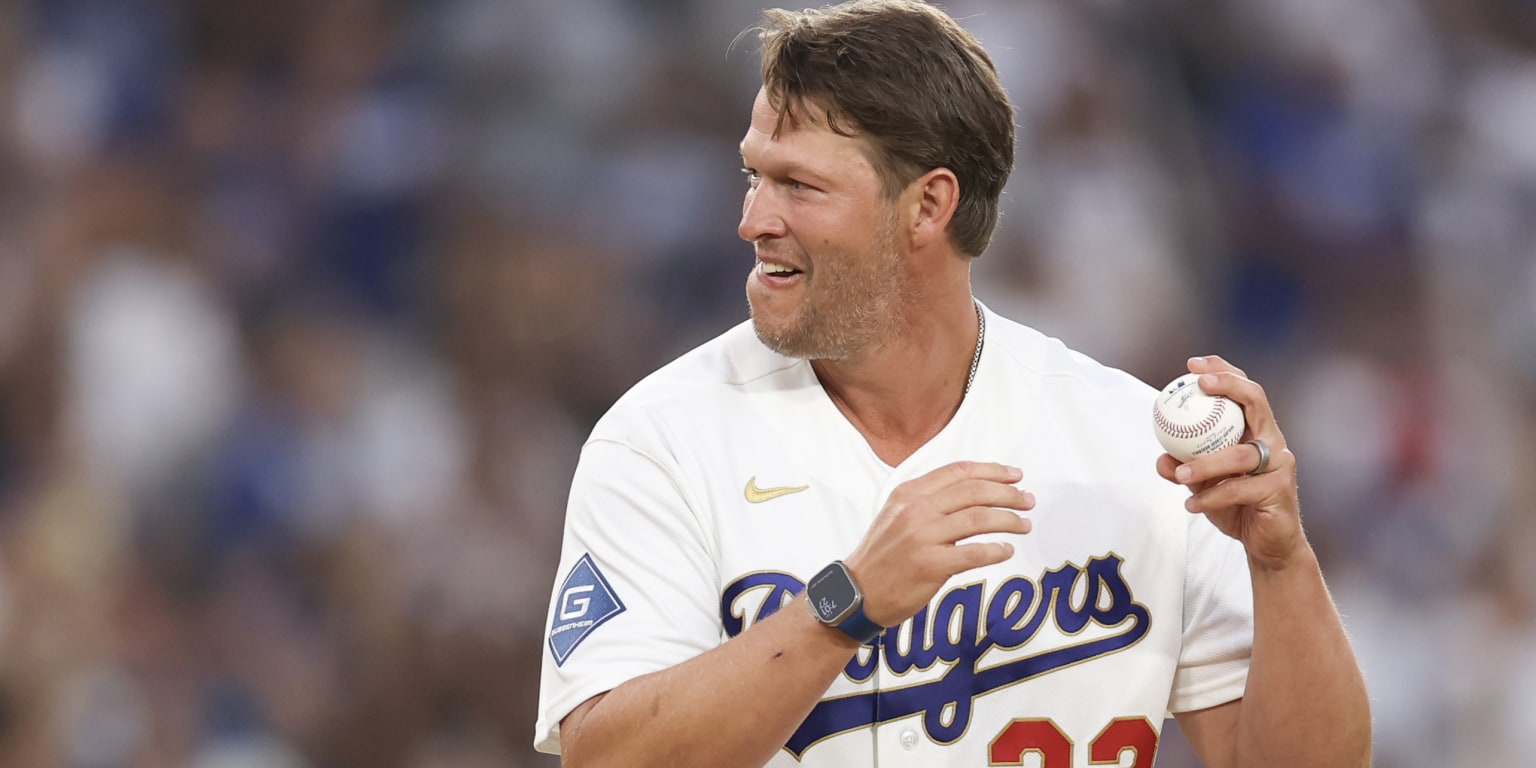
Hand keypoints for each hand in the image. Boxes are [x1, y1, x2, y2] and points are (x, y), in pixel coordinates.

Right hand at [843, 461, 1033, 627]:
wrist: (856, 593)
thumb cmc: (880, 557)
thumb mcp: (895, 515)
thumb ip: (927, 501)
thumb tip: (972, 494)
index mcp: (908, 493)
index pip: (959, 472)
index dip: (992, 471)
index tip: (1014, 475)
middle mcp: (916, 510)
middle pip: (975, 491)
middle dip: (1008, 493)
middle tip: (1027, 500)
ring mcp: (923, 537)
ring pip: (979, 518)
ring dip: (1009, 520)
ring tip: (1024, 524)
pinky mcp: (931, 565)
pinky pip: (975, 553)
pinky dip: (997, 550)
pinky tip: (1006, 550)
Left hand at [1155, 355, 1305, 570]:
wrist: (1266, 544)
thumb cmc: (1236, 505)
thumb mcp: (1203, 483)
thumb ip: (1184, 467)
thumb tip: (1160, 457)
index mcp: (1255, 431)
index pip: (1244, 391)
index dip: (1223, 371)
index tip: (1192, 365)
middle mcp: (1271, 441)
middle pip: (1256, 401)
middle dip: (1229, 385)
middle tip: (1199, 386)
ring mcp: (1279, 464)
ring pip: (1240, 454)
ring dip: (1205, 463)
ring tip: (1177, 473)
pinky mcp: (1279, 490)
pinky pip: (1238, 489)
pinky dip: (1210, 497)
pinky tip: (1190, 503)